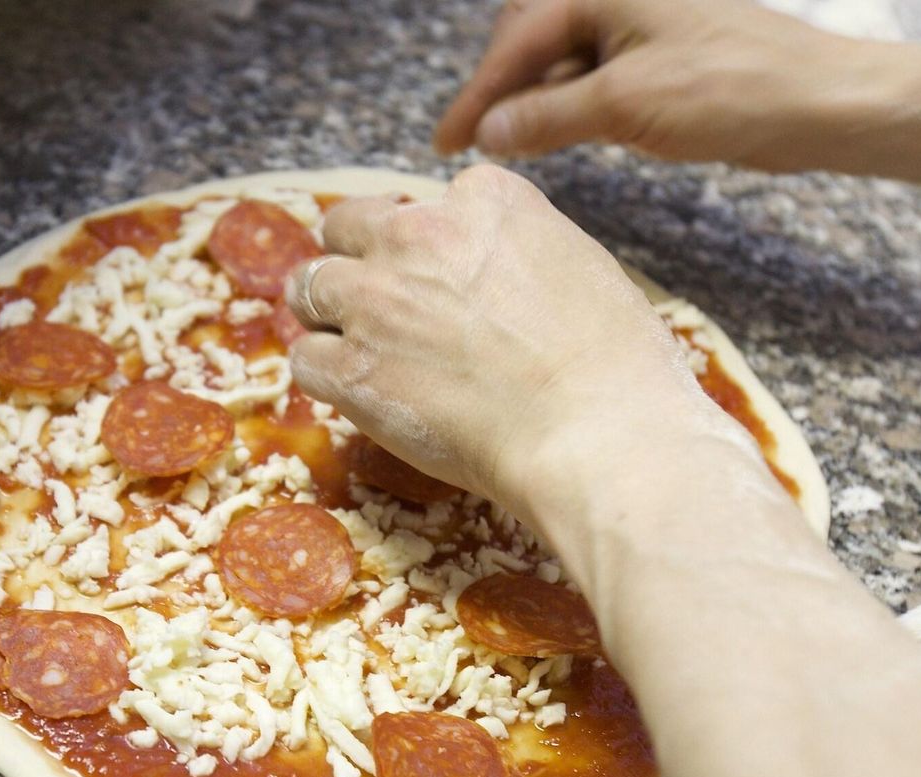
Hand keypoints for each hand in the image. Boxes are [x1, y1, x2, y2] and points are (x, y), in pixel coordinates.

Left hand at [285, 165, 749, 517]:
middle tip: (379, 307)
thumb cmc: (613, 363)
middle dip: (357, 263)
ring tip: (359, 352)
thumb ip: (519, 249)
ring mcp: (375, 298)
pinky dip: (326, 376)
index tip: (439, 278)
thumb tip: (498, 272)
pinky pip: (307, 359)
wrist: (594, 432)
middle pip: (347, 228)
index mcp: (484, 199)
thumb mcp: (579, 266)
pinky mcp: (351, 366)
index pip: (423, 203)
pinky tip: (359, 396)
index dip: (424, 245)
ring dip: (329, 317)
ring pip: (310, 288)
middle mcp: (418, 233)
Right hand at [436, 0, 920, 216]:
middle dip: (501, 87)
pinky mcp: (667, 54)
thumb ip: (547, 116)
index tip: (443, 142)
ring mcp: (646, 23)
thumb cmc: (731, 91)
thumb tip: (489, 132)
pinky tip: (563, 135)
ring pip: (567, 58)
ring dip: (536, 100)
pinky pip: (600, 73)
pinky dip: (573, 104)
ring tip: (512, 146)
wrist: (825, 103)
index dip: (477, 96)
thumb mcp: (624, 107)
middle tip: (474, 141)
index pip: (517, 42)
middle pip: (534, 37)